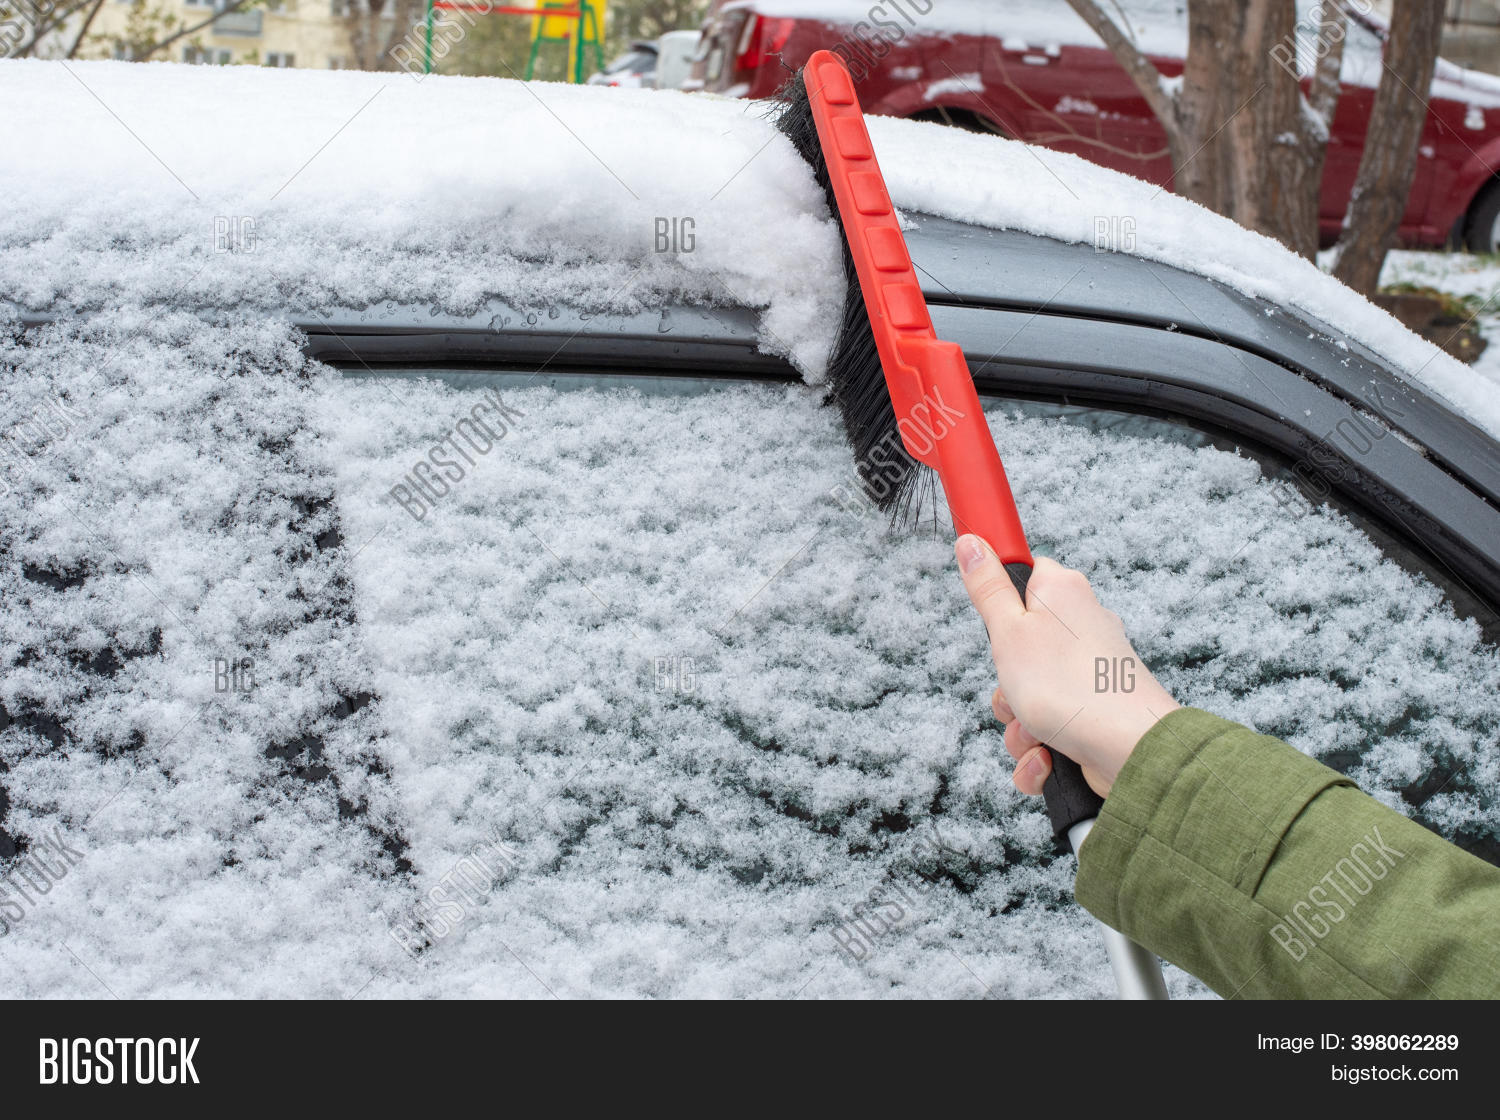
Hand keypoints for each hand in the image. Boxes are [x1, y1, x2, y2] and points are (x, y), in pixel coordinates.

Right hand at [955, 535, 1178, 797]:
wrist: (1131, 750)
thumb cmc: (1071, 687)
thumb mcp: (1008, 631)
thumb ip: (987, 588)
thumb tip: (971, 541)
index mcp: (1062, 593)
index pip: (1024, 576)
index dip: (1000, 601)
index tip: (992, 621)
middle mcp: (1080, 627)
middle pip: (1017, 648)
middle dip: (1005, 685)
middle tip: (1014, 691)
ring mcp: (1088, 673)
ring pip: (1029, 696)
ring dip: (1020, 726)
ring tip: (1036, 734)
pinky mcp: (1092, 713)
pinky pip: (1049, 730)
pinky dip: (1042, 750)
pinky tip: (1048, 758)